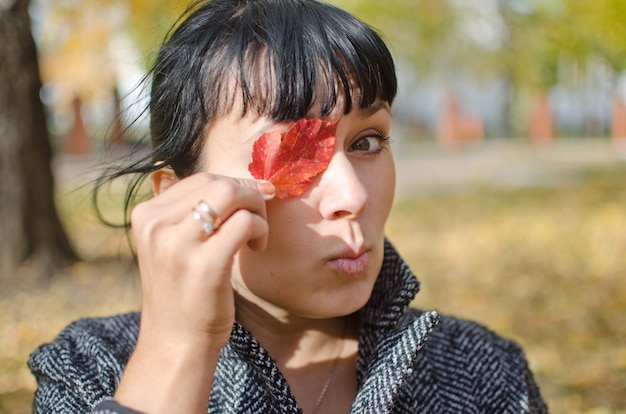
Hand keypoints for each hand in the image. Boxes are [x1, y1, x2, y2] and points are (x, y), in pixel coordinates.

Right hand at [115, 172, 274, 413]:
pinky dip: (260, 229)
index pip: (199, 178)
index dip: (234, 184)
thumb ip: (190, 212)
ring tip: (257, 235)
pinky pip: (245, 222)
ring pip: (231, 194)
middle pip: (217, 182)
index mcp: (146, 215)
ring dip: (256, 209)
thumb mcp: (171, 244)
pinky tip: (257, 247)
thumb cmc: (183, 291)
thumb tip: (238, 182)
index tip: (252, 198)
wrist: (176, 342)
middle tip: (259, 216)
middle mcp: (156, 225)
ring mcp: (177, 244)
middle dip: (248, 193)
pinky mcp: (205, 264)